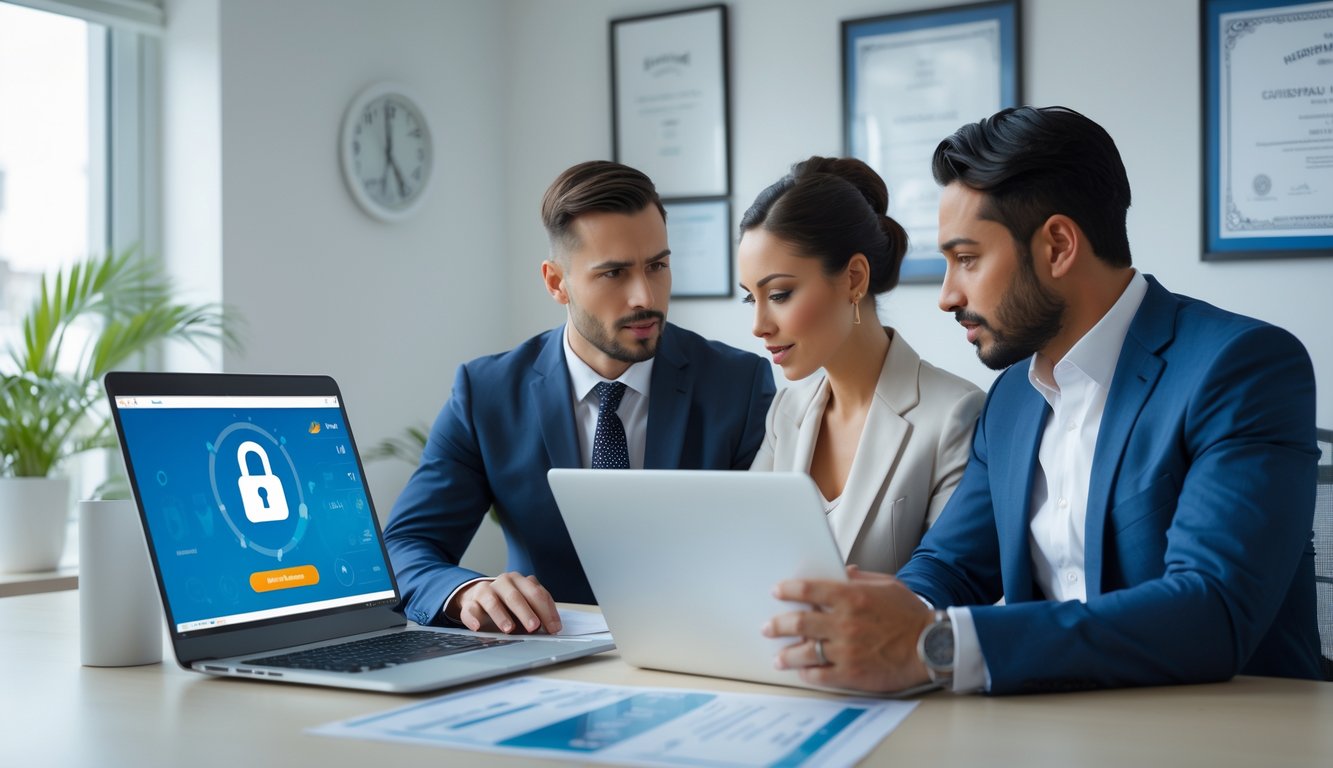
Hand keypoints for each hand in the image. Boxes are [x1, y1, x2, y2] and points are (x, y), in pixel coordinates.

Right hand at [446, 572, 561, 633]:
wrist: (479, 598)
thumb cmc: (508, 604)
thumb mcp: (525, 604)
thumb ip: (538, 612)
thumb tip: (553, 628)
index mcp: (520, 581)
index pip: (536, 593)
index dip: (547, 612)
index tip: (554, 628)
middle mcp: (503, 582)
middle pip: (516, 596)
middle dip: (526, 612)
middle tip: (534, 627)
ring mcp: (485, 591)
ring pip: (492, 601)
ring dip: (501, 615)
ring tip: (509, 629)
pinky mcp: (470, 603)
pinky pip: (470, 609)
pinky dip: (473, 618)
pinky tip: (477, 627)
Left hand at [762, 571, 932, 692]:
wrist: (932, 646)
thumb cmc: (910, 615)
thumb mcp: (887, 585)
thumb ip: (860, 578)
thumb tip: (841, 571)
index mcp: (851, 597)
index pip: (808, 590)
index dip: (788, 590)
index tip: (777, 592)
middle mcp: (844, 623)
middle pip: (798, 622)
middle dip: (778, 625)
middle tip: (769, 627)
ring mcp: (846, 650)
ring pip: (804, 652)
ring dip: (786, 655)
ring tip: (778, 657)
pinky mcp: (852, 673)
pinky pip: (820, 674)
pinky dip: (806, 673)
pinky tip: (801, 671)